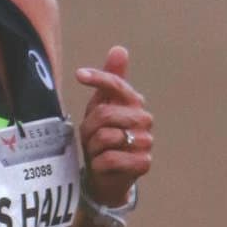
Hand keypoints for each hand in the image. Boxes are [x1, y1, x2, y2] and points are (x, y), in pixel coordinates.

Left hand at [75, 45, 153, 206]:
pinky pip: (111, 158)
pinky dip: (99, 164)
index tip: (79, 75)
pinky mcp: (143, 163)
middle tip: (90, 140)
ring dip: (93, 148)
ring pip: (106, 137)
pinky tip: (102, 166)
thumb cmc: (102, 140)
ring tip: (98, 153)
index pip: (117, 85)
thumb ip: (110, 82)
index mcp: (134, 104)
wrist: (106, 176)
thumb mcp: (100, 109)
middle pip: (105, 114)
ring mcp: (146, 142)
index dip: (98, 78)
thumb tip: (119, 49)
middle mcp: (144, 120)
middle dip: (89, 128)